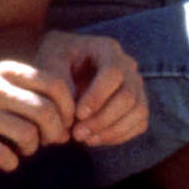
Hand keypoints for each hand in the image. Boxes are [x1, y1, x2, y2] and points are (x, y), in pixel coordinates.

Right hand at [0, 58, 80, 168]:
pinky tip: (4, 161)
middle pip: (46, 112)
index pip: (55, 85)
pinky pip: (3, 155)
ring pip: (28, 135)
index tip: (64, 123)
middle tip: (50, 142)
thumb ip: (25, 90)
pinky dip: (10, 163)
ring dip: (32, 149)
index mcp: (6, 71)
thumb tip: (65, 118)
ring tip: (23, 150)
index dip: (68, 108)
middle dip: (55, 133)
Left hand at [33, 29, 145, 147]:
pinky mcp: (136, 104)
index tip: (78, 114)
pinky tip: (95, 139)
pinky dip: (120, 135)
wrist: (61, 64)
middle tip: (77, 134)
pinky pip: (139, 123)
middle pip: (129, 96)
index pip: (114, 73)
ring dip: (112, 130)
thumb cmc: (54, 59)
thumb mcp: (49, 60)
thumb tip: (73, 110)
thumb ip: (59, 81)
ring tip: (85, 139)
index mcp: (107, 49)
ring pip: (138, 111)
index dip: (98, 96)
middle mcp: (128, 66)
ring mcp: (135, 85)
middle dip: (103, 119)